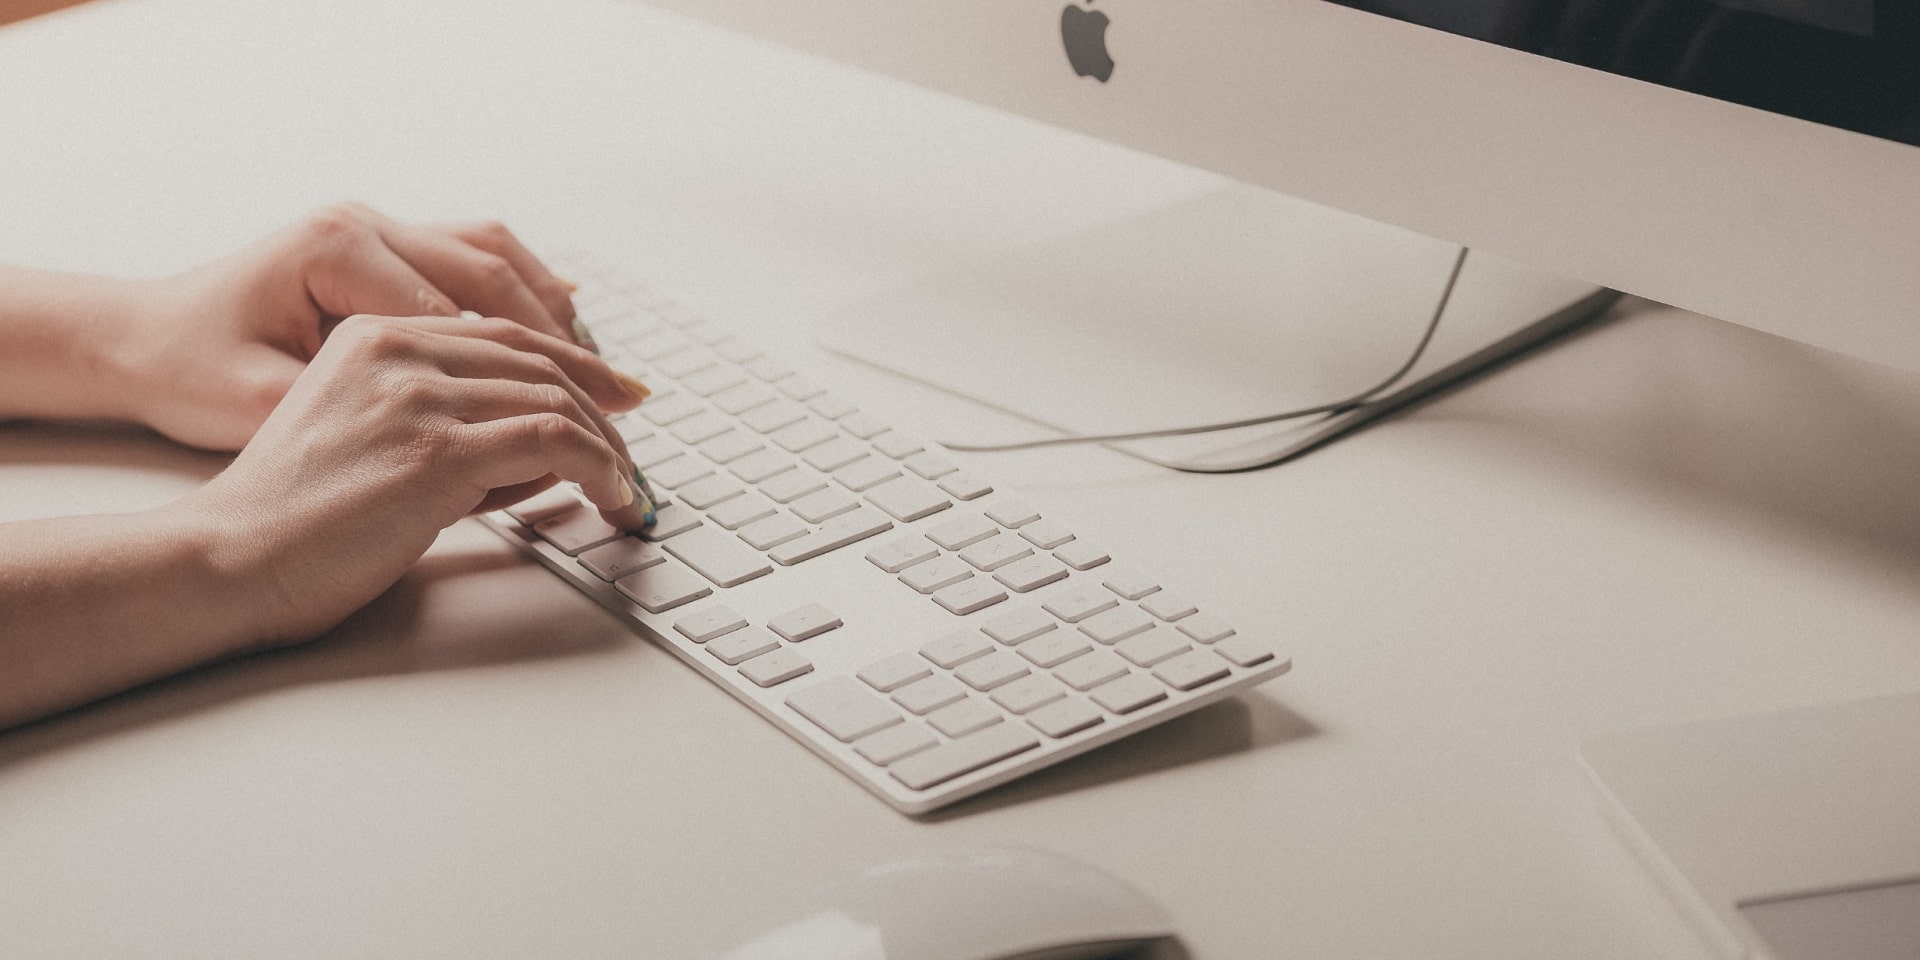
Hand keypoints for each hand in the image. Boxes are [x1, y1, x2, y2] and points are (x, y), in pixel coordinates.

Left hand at [106, 203, 616, 450]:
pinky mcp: (381, 243)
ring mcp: (375, 226)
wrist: (137, 338)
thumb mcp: (276, 409)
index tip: (586, 435)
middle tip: (627, 404)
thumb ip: (386, 426)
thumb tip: (502, 458)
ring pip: (498, 256)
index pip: (469, 319)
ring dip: (559, 315)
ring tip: (606, 375)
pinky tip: (564, 330)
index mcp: (338, 250)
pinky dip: (527, 291)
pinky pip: (476, 255)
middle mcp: (363, 224)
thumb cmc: (191, 374)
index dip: (538, 384)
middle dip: (572, 348)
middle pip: (499, 279)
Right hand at [177, 313, 650, 643]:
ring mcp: (418, 396)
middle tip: (635, 451)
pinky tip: (611, 496)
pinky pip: (552, 440)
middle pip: (538, 360)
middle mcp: (398, 351)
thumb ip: (452, 428)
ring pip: (554, 398)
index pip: (504, 335)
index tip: (618, 394)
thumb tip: (546, 450)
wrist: (231, 558)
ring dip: (608, 447)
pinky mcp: (436, 450)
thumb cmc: (295, 519)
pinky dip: (598, 467)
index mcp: (375, 337)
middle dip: (603, 406)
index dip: (574, 363)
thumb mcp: (373, 442)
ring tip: (627, 488)